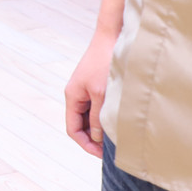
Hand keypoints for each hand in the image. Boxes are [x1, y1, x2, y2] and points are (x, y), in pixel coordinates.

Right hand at [63, 28, 117, 156]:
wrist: (113, 35)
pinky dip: (106, 117)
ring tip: (117, 137)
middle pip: (80, 125)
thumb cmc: (105, 61)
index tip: (101, 155)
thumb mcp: (101, 94)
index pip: (73, 129)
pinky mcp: (97, 85)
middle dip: (94, 139)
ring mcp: (87, 89)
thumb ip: (97, 118)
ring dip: (101, 128)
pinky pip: (98, 107)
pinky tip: (119, 121)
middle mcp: (77, 94)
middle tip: (111, 150)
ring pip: (91, 117)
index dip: (85, 145)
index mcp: (72, 96)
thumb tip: (97, 138)